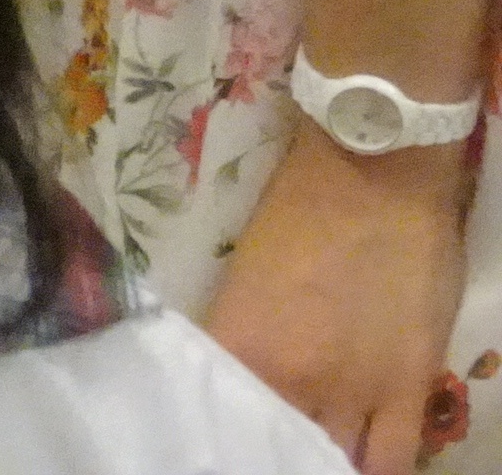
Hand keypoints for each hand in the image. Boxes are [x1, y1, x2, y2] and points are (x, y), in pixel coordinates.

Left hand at [207, 125, 469, 472]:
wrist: (374, 178)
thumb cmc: (298, 209)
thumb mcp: (243, 276)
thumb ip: (242, 335)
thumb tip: (238, 371)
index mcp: (239, 345)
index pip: (218, 410)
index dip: (219, 428)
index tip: (219, 433)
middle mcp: (290, 381)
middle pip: (272, 445)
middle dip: (267, 447)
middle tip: (264, 442)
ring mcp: (353, 392)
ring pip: (331, 460)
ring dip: (317, 460)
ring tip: (309, 453)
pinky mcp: (407, 390)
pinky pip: (391, 458)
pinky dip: (370, 467)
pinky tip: (355, 464)